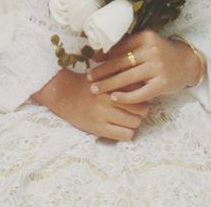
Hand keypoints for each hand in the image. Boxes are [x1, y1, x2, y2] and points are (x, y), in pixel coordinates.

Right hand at [30, 68, 151, 140]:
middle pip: (141, 109)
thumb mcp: (107, 76)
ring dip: (133, 122)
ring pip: (135, 123)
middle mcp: (109, 99)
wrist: (64, 93)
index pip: (140, 93)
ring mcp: (104, 114)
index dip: (143, 96)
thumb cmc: (88, 84)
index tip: (140, 98)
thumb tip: (146, 85)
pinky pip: (125, 135)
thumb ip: (124, 79)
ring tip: (127, 119)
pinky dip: (126, 133)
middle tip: (136, 110)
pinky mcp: (98, 128)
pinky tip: (120, 128)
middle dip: (141, 111)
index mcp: (113, 83)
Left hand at [84, 29, 205, 104]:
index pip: (120, 47)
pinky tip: (114, 98)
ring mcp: (158, 67)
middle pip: (120, 63)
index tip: (92, 62)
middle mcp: (152, 50)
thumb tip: (99, 55)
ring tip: (95, 89)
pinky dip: (125, 96)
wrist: (187, 63)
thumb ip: (127, 47)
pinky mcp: (162, 83)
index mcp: (146, 37)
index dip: (104, 56)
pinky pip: (140, 92)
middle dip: (102, 72)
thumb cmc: (161, 54)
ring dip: (108, 84)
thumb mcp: (147, 44)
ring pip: (127, 78)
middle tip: (89, 78)